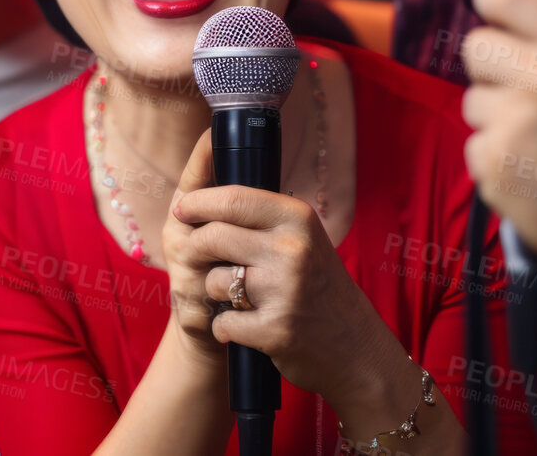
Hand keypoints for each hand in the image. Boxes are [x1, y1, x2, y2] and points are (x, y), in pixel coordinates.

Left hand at [162, 131, 402, 407]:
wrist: (354, 343)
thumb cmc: (317, 284)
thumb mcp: (302, 237)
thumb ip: (260, 216)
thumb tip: (202, 192)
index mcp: (297, 218)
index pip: (232, 198)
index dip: (197, 203)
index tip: (182, 209)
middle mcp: (292, 249)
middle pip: (212, 237)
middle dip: (194, 248)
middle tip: (195, 256)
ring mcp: (284, 290)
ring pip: (212, 281)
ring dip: (215, 292)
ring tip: (237, 298)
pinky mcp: (275, 330)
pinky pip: (222, 322)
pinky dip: (225, 327)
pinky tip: (243, 326)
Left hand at [459, 0, 536, 279]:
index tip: (499, 14)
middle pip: (475, 45)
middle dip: (494, 67)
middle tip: (532, 93)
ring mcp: (517, 123)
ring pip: (471, 97)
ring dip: (497, 115)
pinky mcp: (494, 164)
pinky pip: (472, 141)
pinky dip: (495, 155)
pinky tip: (532, 167)